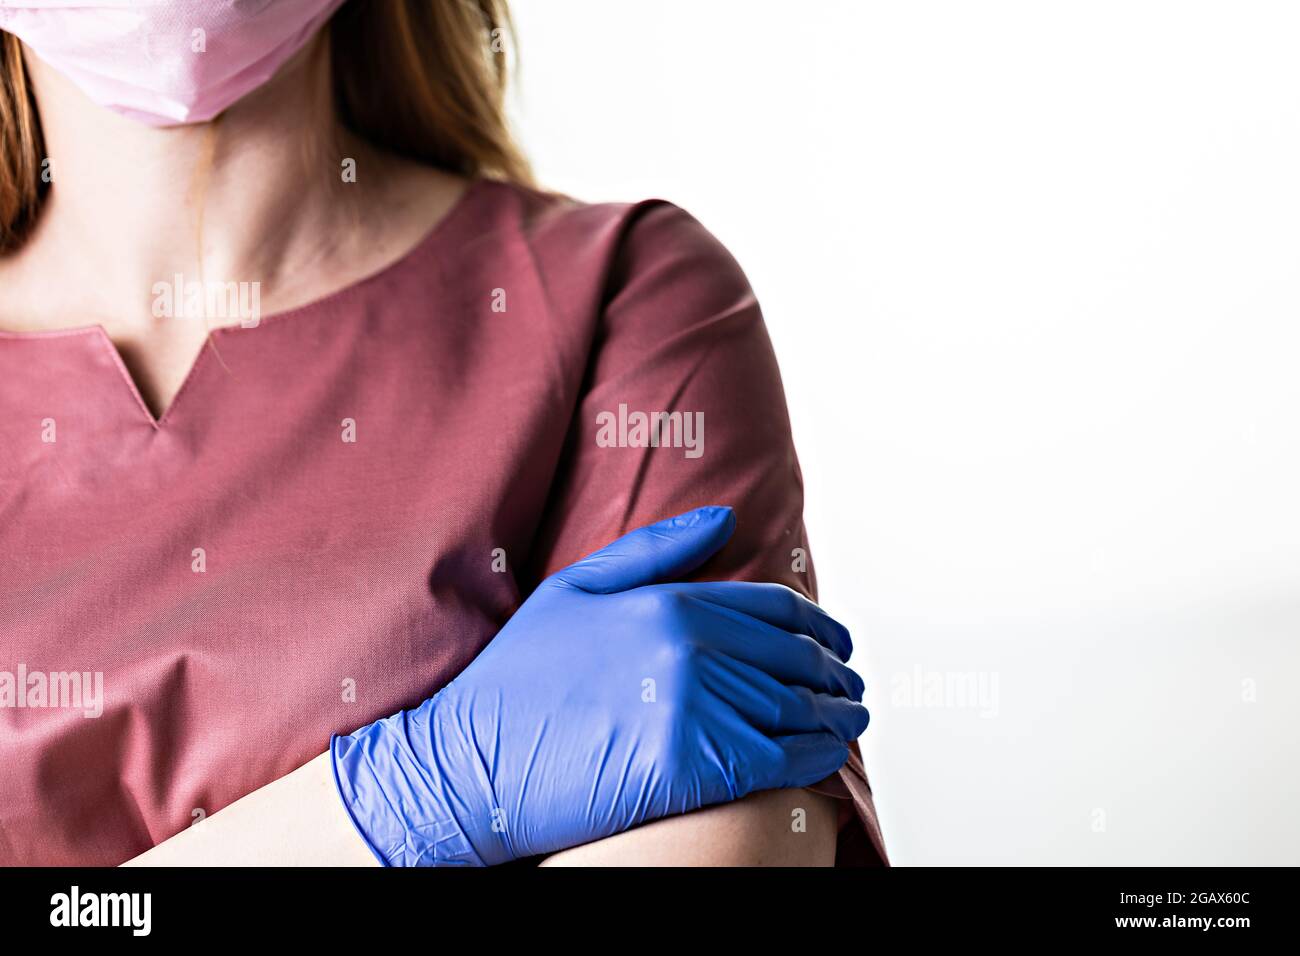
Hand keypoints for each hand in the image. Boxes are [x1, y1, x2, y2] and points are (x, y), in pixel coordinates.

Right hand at [330, 506, 867, 864]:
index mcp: (668, 601)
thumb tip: (728, 519)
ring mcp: (694, 707)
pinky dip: (814, 759)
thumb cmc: (517, 681)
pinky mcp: (691, 765)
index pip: (775, 610)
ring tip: (850, 721)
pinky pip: (779, 761)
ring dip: (836, 717)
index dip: (819, 628)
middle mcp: (690, 647)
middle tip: (853, 686)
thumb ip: (655, 551)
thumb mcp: (574, 590)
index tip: (837, 643)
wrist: (469, 765)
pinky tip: (826, 759)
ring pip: (796, 711)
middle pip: (795, 661)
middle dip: (835, 674)